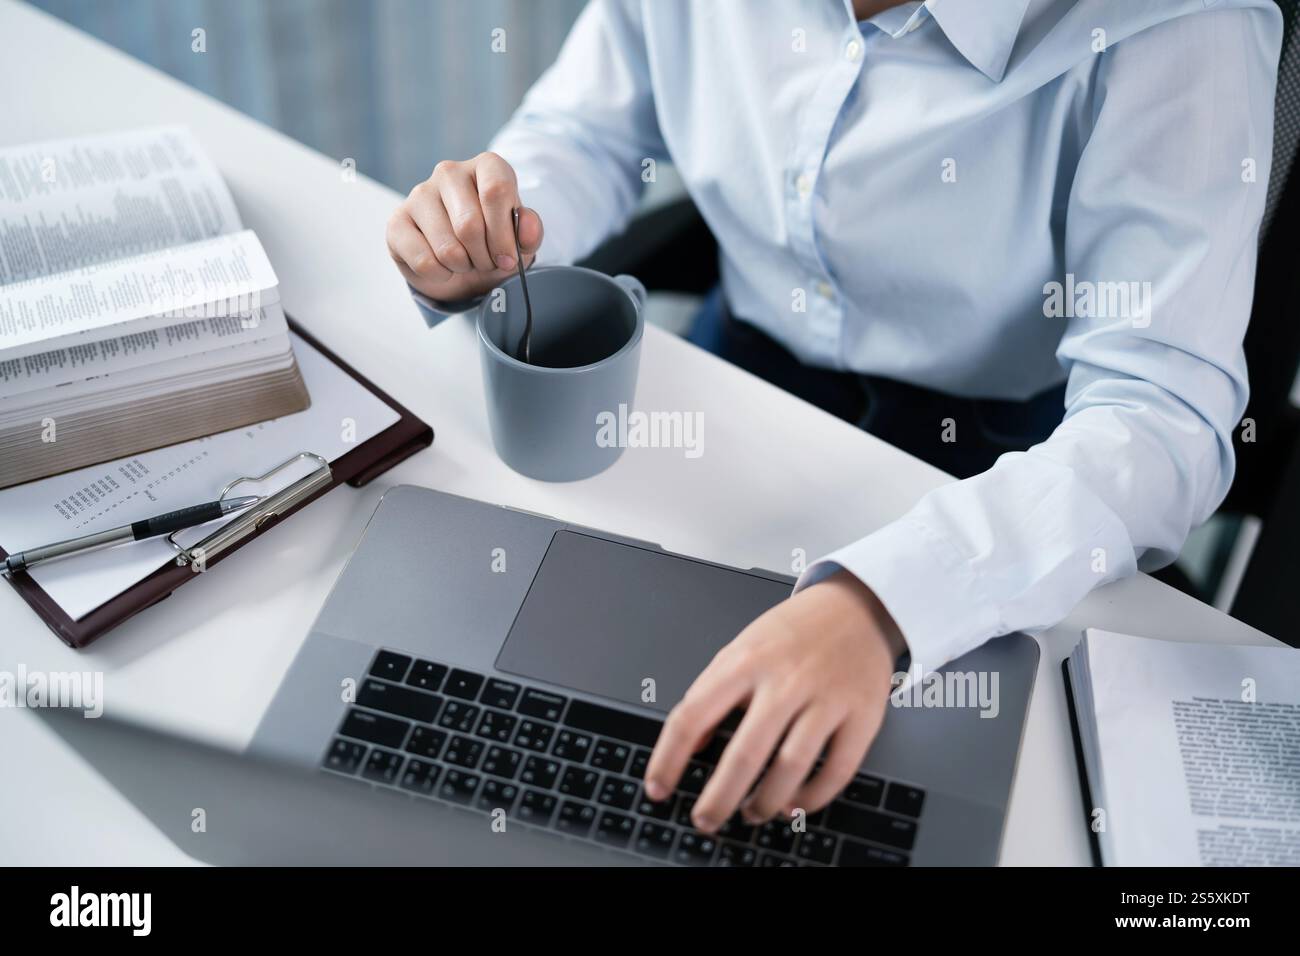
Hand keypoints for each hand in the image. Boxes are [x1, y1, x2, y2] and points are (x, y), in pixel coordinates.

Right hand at [386, 151, 542, 301]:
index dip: (504, 235)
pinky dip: (441, 274)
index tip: (508, 257)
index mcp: (486, 166)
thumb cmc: (495, 243)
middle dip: (484, 257)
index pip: (496, 190)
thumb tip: (527, 227)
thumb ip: (530, 232)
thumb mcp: (521, 240)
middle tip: (487, 261)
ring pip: (447, 248)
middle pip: (469, 225)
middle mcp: (449, 172)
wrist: (463, 264)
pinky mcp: (397, 221)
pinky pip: (424, 261)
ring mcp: (419, 194)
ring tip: (466, 261)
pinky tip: (443, 266)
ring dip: (463, 267)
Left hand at [644, 570, 905, 832]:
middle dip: (718, 798)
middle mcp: (785, 681)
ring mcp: (826, 699)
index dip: (669, 759)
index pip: (693, 716)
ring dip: (764, 803)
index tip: (658, 787)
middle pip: (744, 753)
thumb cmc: (794, 632)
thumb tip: (691, 743)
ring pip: (791, 767)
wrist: (856, 607)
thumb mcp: (742, 648)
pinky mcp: (862, 716)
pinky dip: (811, 797)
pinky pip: (836, 770)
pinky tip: (793, 804)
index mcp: (745, 661)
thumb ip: (713, 691)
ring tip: (749, 813)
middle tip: (704, 820)